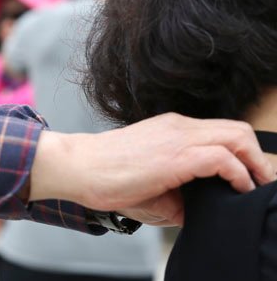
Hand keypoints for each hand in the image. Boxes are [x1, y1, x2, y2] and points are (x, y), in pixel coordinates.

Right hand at [29, 112, 273, 225]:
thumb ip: (178, 192)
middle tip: (262, 183)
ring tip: (255, 187)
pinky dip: (239, 174)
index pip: (221, 131)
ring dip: (255, 165)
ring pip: (237, 137)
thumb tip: (196, 211)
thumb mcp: (150, 181)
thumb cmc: (106, 174)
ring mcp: (178, 137)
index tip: (251, 178)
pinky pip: (223, 158)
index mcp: (172, 129)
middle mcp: (179, 126)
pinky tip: (236, 190)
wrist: (78, 166)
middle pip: (237, 130)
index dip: (243, 154)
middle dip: (258, 158)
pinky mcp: (176, 155)